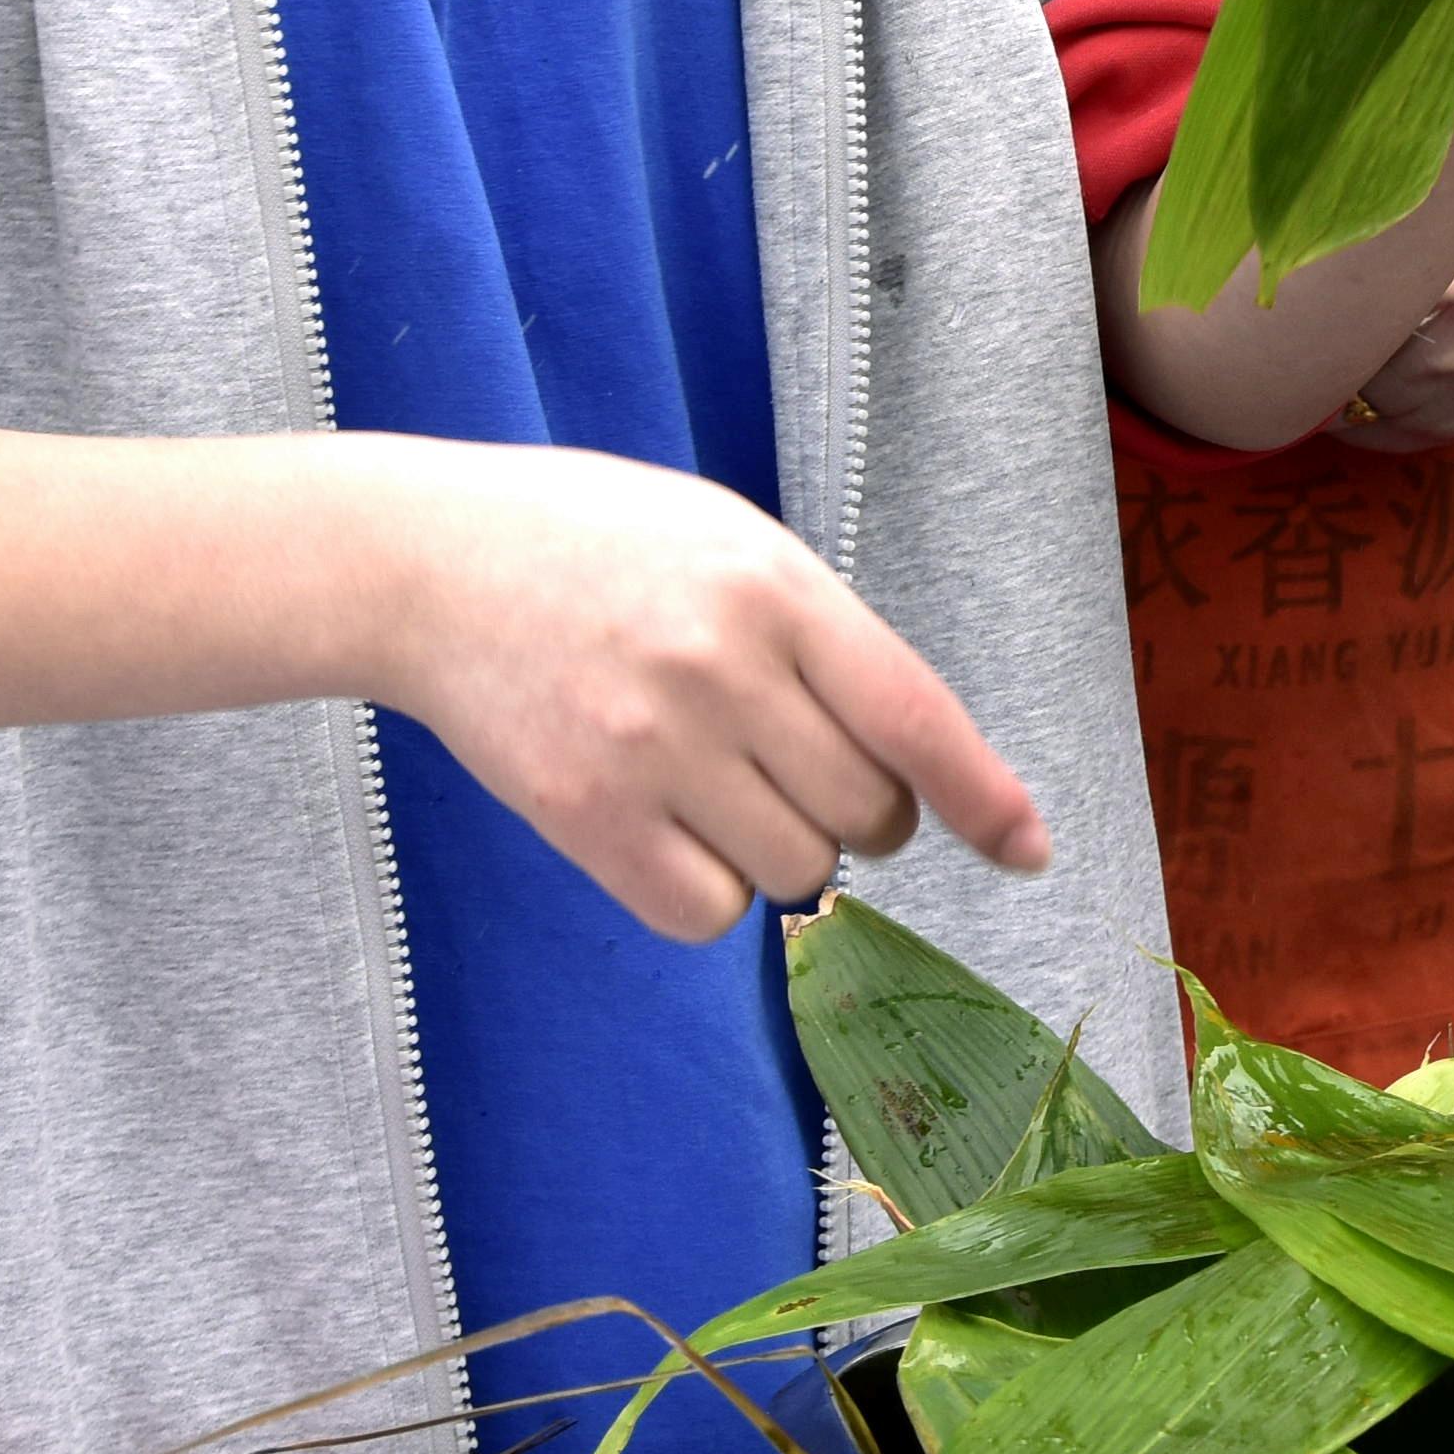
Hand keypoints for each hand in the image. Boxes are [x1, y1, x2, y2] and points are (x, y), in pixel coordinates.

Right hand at [346, 437, 1044, 936]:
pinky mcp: (581, 814)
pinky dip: (709, 892)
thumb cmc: (598, 545)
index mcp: (775, 590)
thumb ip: (822, 637)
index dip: (985, 797)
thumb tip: (915, 759)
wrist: (427, 562)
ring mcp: (648, 748)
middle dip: (861, 814)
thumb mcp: (732, 541)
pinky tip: (671, 828)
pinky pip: (705, 912)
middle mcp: (721, 670)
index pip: (916, 717)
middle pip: (867, 816)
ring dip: (784, 852)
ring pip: (796, 873)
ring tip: (718, 781)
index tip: (1026, 851)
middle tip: (795, 767)